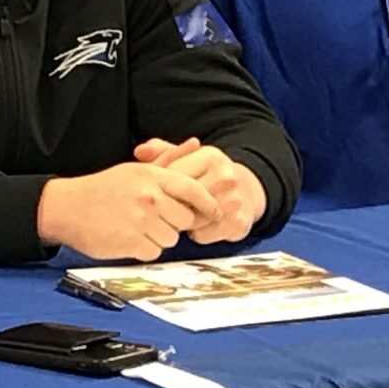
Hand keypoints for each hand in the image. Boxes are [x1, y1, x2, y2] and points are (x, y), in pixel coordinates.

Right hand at [36, 160, 213, 260]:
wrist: (67, 207)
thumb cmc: (104, 188)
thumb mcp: (136, 168)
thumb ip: (169, 159)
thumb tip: (196, 143)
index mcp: (152, 176)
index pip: (193, 190)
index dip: (208, 204)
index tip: (214, 213)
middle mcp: (149, 197)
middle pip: (185, 219)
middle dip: (176, 223)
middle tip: (157, 220)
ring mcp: (140, 220)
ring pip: (171, 238)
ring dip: (159, 237)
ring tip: (138, 227)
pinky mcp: (130, 242)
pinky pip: (154, 252)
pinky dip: (144, 250)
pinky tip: (129, 238)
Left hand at [133, 137, 265, 245]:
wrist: (248, 191)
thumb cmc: (211, 175)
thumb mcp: (191, 158)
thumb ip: (163, 152)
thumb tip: (140, 151)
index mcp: (211, 157)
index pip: (174, 176)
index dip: (162, 188)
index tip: (160, 192)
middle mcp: (225, 177)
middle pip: (182, 199)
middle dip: (172, 205)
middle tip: (170, 206)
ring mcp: (234, 201)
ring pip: (191, 220)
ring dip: (183, 221)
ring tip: (185, 214)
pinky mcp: (237, 223)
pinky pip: (202, 235)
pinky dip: (197, 233)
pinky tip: (201, 225)